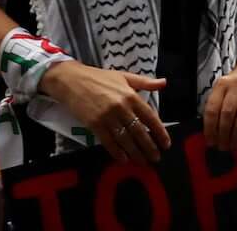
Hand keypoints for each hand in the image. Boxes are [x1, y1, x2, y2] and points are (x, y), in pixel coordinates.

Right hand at [40, 60, 170, 162]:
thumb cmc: (99, 78)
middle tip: (156, 157)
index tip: (165, 143)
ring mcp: (107, 117)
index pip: (150, 117)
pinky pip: (108, 141)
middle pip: (139, 131)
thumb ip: (145, 82)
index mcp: (131, 96)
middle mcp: (121, 107)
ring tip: (143, 161)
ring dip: (135, 152)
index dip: (159, 132)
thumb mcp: (124, 76)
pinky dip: (116, 152)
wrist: (71, 80)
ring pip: (125, 139)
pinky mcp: (94, 124)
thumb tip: (164, 83)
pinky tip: (123, 159)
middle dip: (149, 147)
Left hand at [202, 67, 236, 150]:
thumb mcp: (224, 89)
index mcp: (222, 84)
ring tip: (234, 144)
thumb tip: (211, 133)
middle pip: (227, 112)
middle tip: (222, 146)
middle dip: (224, 133)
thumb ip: (217, 106)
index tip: (210, 141)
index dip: (210, 128)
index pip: (212, 109)